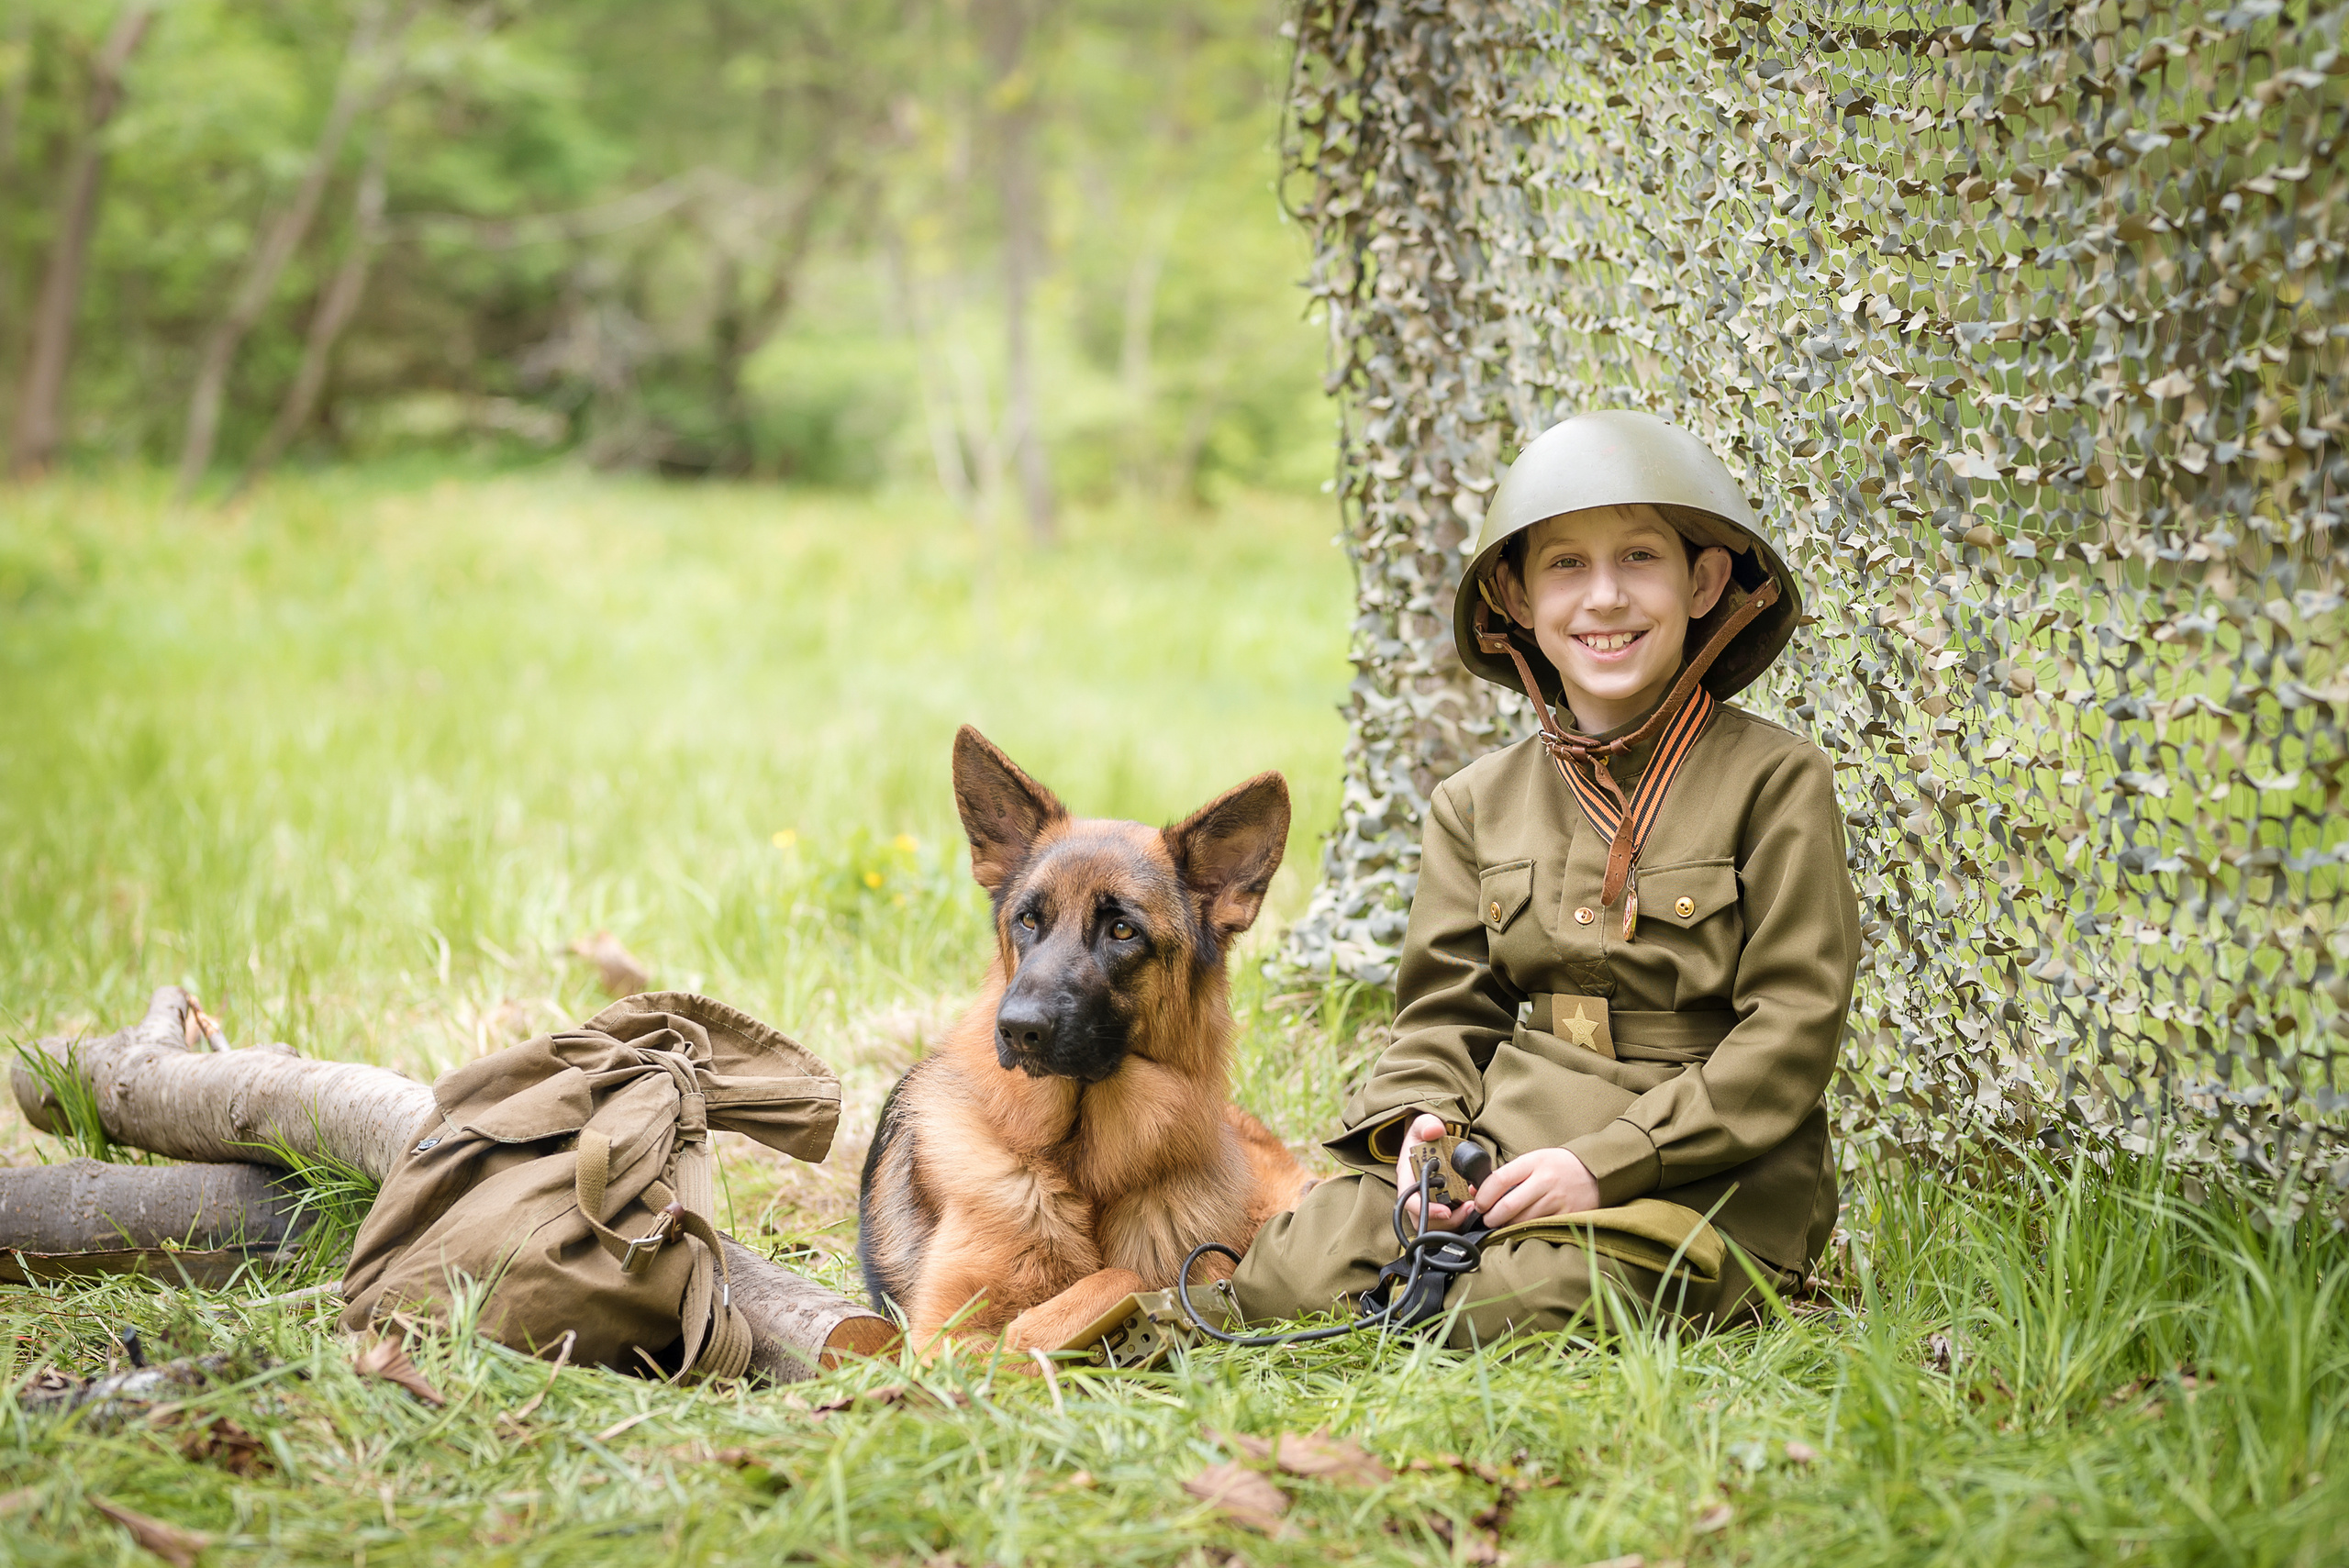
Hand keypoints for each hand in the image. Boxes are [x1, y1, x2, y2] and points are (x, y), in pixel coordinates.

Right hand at [1393, 1114, 1465, 1228]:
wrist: (1431, 1140)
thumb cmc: (1425, 1135)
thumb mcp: (1424, 1124)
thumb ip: (1427, 1124)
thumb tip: (1434, 1130)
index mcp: (1407, 1177)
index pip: (1409, 1201)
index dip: (1426, 1210)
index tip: (1446, 1211)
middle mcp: (1415, 1194)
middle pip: (1425, 1220)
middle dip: (1447, 1219)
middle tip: (1469, 1208)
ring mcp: (1428, 1202)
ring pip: (1438, 1225)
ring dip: (1456, 1220)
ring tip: (1473, 1206)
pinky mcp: (1442, 1206)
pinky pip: (1450, 1221)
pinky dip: (1462, 1218)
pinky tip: (1474, 1205)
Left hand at [1472, 1147, 1600, 1228]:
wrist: (1595, 1172)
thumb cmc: (1558, 1166)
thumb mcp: (1533, 1161)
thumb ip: (1507, 1174)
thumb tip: (1476, 1190)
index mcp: (1534, 1162)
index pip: (1499, 1179)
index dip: (1483, 1195)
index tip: (1479, 1204)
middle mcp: (1545, 1180)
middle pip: (1508, 1205)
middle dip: (1491, 1217)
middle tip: (1487, 1219)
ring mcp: (1557, 1199)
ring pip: (1522, 1221)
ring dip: (1507, 1226)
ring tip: (1503, 1224)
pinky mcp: (1567, 1215)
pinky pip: (1539, 1228)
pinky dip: (1526, 1231)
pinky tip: (1522, 1228)